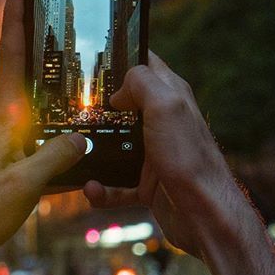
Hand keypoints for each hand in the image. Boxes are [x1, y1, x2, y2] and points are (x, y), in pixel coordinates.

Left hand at [0, 0, 85, 267]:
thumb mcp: (22, 185)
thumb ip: (55, 158)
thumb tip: (84, 137)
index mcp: (3, 115)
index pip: (11, 52)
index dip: (16, 14)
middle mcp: (3, 118)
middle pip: (21, 64)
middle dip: (34, 31)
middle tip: (52, 3)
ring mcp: (7, 136)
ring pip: (35, 96)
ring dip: (49, 75)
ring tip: (74, 57)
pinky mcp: (12, 155)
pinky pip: (41, 129)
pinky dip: (57, 120)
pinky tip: (77, 127)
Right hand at [83, 52, 242, 255]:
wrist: (204, 216)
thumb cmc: (189, 159)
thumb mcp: (166, 106)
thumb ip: (141, 82)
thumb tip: (118, 90)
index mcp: (169, 96)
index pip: (144, 65)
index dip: (120, 58)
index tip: (90, 62)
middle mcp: (160, 122)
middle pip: (121, 105)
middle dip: (96, 108)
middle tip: (70, 108)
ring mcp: (151, 153)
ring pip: (112, 145)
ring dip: (92, 152)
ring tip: (75, 154)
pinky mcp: (145, 182)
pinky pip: (114, 182)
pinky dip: (101, 188)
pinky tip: (91, 189)